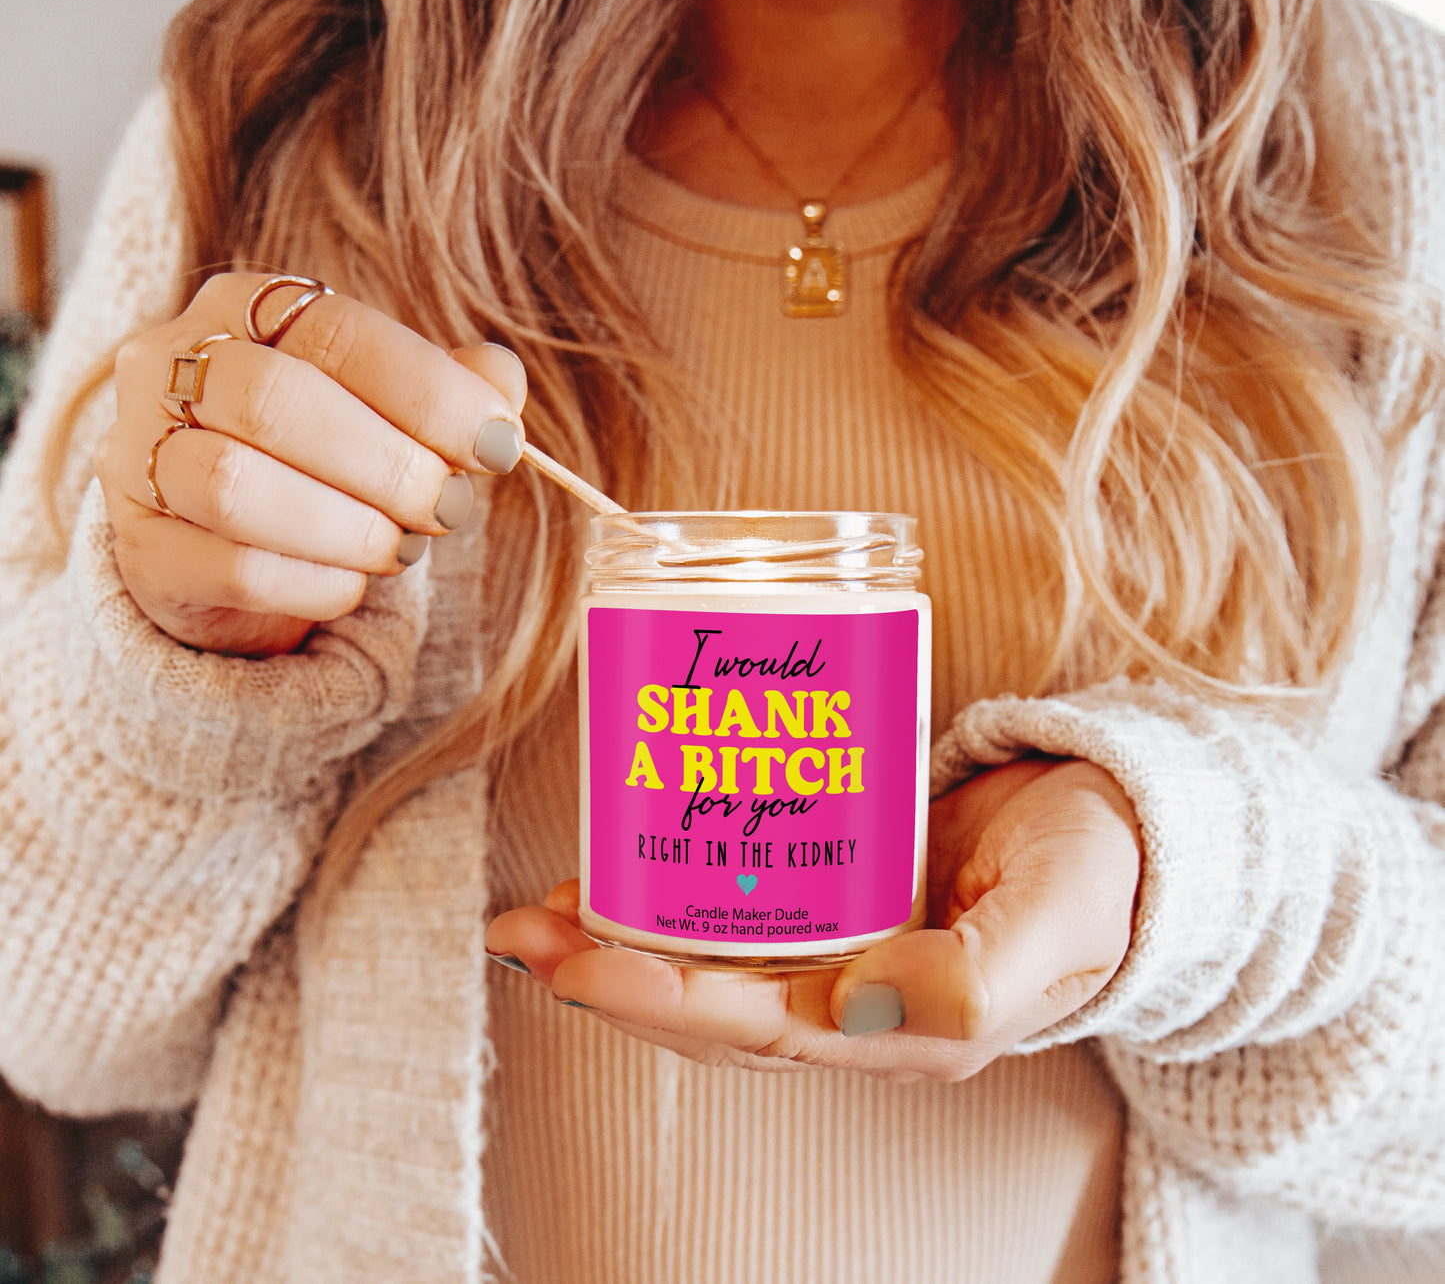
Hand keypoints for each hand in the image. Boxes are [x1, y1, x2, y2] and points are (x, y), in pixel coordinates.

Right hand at [95, 273, 527, 654]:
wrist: (237, 541)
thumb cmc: (330, 453)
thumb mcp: (394, 404)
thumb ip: (452, 386)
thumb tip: (503, 385)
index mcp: (243, 307)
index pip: (336, 331)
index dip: (429, 392)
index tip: (498, 444)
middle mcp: (170, 367)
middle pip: (273, 401)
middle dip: (387, 464)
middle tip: (448, 506)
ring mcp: (139, 458)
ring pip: (234, 486)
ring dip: (346, 526)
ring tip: (402, 547)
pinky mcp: (142, 552)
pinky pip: (232, 570)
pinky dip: (316, 583)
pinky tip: (354, 583)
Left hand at [485, 758, 1141, 1079]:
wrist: (1123, 817)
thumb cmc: (1100, 874)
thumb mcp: (1055, 923)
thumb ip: (975, 977)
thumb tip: (858, 1006)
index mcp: (906, 1030)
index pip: (759, 1032)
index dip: (663, 1001)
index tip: (580, 961)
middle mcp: (860, 1000)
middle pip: (711, 1004)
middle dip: (610, 976)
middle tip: (523, 932)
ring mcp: (847, 943)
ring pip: (715, 956)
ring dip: (625, 936)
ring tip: (543, 907)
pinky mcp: (844, 881)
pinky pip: (745, 897)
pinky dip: (680, 884)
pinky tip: (628, 854)